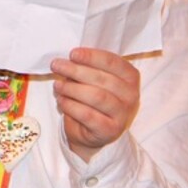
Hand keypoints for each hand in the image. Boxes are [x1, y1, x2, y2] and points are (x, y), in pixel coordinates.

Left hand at [51, 47, 139, 162]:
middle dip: (76, 70)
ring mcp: (122, 115)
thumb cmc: (93, 100)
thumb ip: (87, 68)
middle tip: (57, 66)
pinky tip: (62, 100)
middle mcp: (131, 95)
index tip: (72, 54)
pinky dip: (71, 106)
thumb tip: (68, 61)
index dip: (91, 56)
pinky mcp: (110, 130)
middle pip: (102, 79)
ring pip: (96, 96)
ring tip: (58, 85)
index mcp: (130, 77)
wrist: (93, 133)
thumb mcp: (94, 80)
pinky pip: (88, 115)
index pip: (112, 62)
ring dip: (72, 88)